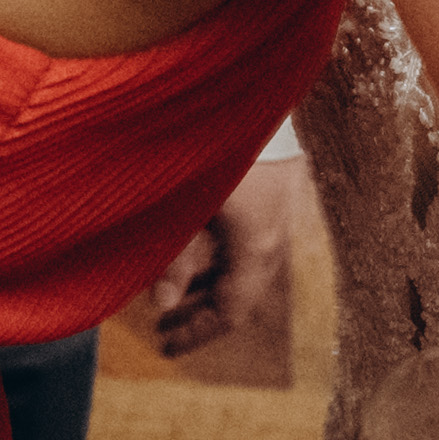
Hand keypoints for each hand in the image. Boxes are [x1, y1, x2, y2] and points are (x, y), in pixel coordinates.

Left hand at [148, 160, 300, 357]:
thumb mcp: (188, 208)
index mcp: (256, 247)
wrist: (256, 92)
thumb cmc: (216, 148)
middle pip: (239, 294)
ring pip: (241, 268)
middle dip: (198, 314)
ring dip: (206, 287)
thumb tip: (161, 306)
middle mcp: (272, 237)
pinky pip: (245, 243)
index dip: (197, 333)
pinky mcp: (272, 193)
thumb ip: (174, 259)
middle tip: (161, 330)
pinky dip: (216, 260)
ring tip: (170, 299)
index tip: (165, 347)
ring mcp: (276, 214)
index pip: (231, 312)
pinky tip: (189, 256)